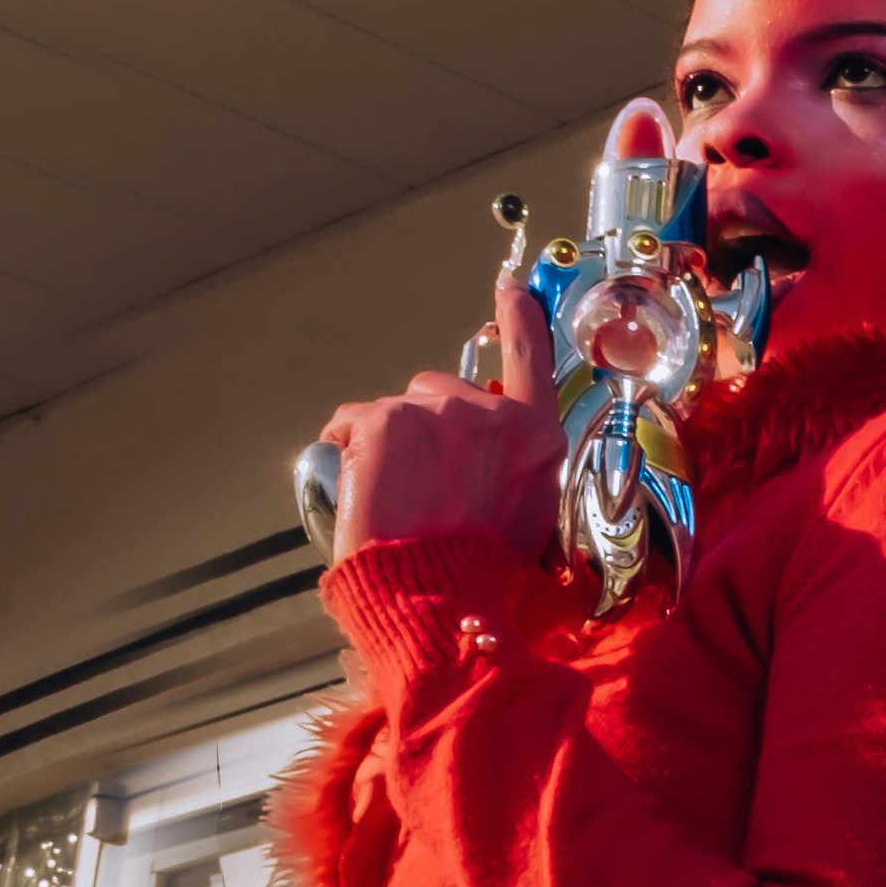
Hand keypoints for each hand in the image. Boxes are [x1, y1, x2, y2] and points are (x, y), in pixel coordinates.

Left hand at [321, 281, 562, 559]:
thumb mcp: (530, 521)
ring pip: (397, 409)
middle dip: (426, 425)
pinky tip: (358, 486)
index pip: (531, 360)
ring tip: (391, 499)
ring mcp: (437, 411)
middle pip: (445, 390)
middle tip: (420, 484)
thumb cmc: (481, 575)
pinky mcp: (384, 420)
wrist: (438, 599)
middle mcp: (492, 414)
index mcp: (538, 440)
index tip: (509, 287)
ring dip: (387, 442)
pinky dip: (347, 447)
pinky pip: (352, 421)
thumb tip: (486, 462)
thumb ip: (518, 472)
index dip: (520, 319)